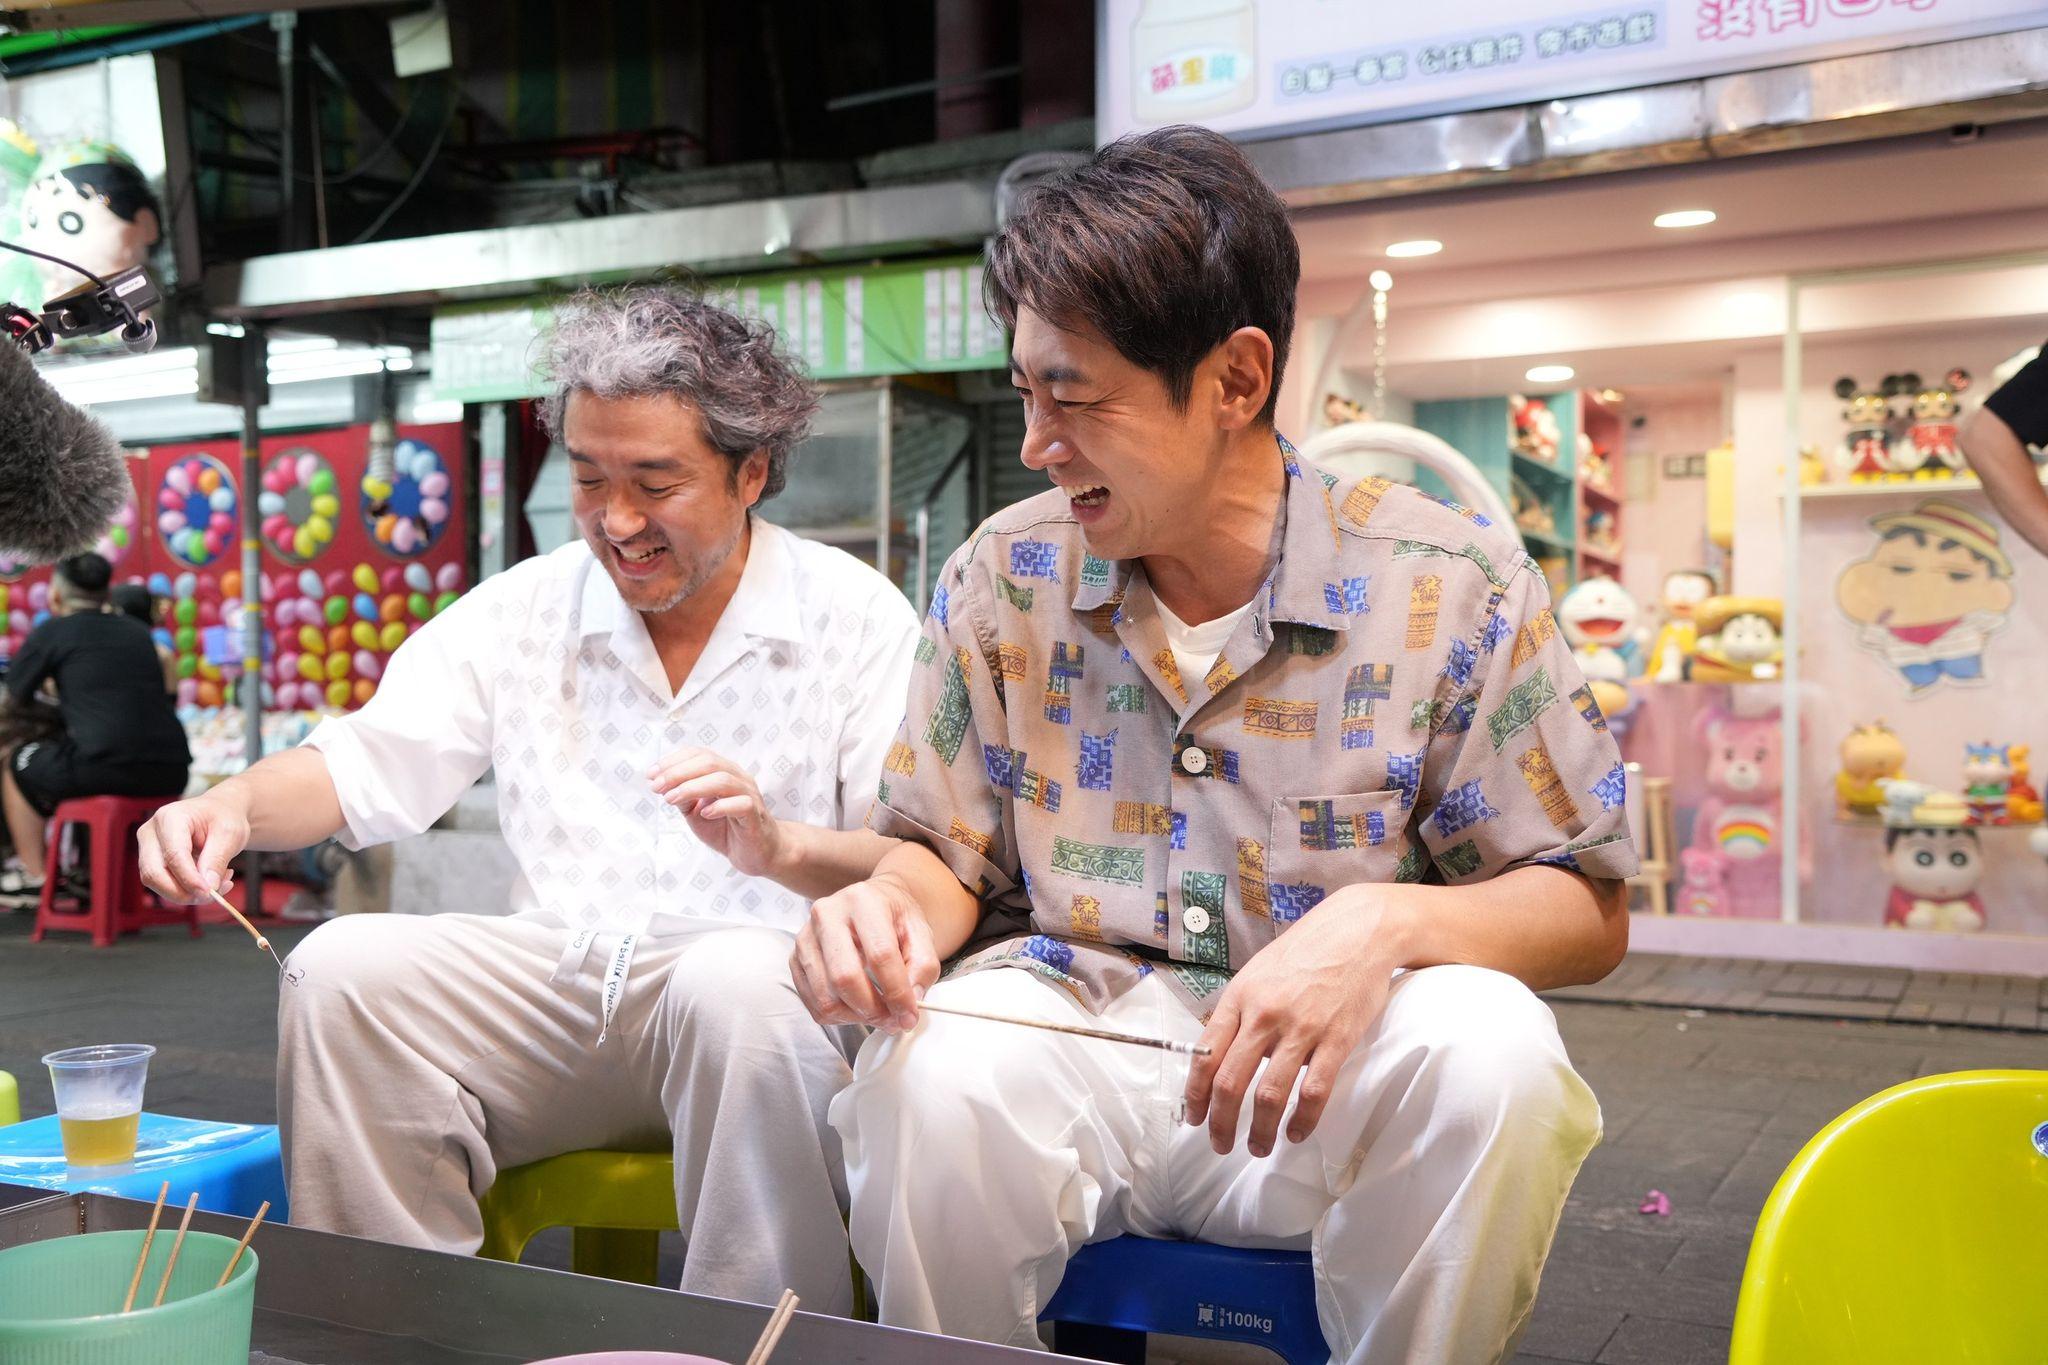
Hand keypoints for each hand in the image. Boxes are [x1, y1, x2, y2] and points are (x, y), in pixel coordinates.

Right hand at [137, 793, 247, 902]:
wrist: (220, 813)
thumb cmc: (224, 818)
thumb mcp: (230, 833)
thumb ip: (217, 859)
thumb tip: (208, 887)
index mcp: (170, 818)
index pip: (173, 854)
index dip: (189, 878)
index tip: (209, 892)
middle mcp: (151, 833)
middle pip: (154, 873)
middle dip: (183, 892)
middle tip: (213, 894)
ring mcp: (147, 848)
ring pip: (157, 883)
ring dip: (188, 893)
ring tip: (219, 882)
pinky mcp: (152, 863)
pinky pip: (164, 885)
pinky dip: (187, 890)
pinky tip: (210, 881)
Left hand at [649, 747, 783, 878]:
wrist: (756, 853)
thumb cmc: (726, 828)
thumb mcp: (696, 812)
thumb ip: (683, 798)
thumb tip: (662, 785)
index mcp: (724, 772)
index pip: (699, 754)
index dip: (673, 761)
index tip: (651, 775)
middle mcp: (738, 778)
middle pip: (709, 763)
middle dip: (678, 773)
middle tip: (657, 787)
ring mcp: (749, 795)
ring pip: (723, 780)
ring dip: (692, 788)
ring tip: (671, 800)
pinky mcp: (756, 816)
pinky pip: (741, 804)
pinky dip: (720, 806)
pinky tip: (704, 814)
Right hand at [790, 874, 940, 1031]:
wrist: (871, 903)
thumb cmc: (894, 918)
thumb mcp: (921, 933)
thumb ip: (923, 968)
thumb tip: (909, 1004)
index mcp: (863, 901)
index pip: (880, 955)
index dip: (897, 992)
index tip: (909, 1015)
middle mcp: (827, 915)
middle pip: (845, 977)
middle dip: (873, 1009)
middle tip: (893, 1020)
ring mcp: (805, 937)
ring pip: (825, 997)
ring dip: (856, 1016)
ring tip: (877, 1013)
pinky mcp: (795, 959)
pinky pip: (813, 1004)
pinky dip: (838, 1016)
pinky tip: (856, 1007)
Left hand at [1183, 887, 1404, 1157]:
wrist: (1358, 930)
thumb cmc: (1306, 951)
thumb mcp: (1258, 972)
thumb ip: (1239, 1011)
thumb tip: (1218, 1050)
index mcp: (1240, 998)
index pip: (1205, 1055)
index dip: (1195, 1094)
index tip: (1194, 1117)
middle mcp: (1264, 1015)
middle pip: (1230, 1082)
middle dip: (1220, 1122)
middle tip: (1220, 1144)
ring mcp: (1301, 1028)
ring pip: (1269, 1094)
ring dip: (1259, 1131)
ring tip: (1257, 1147)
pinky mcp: (1336, 1039)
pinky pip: (1314, 1092)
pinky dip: (1302, 1120)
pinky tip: (1296, 1132)